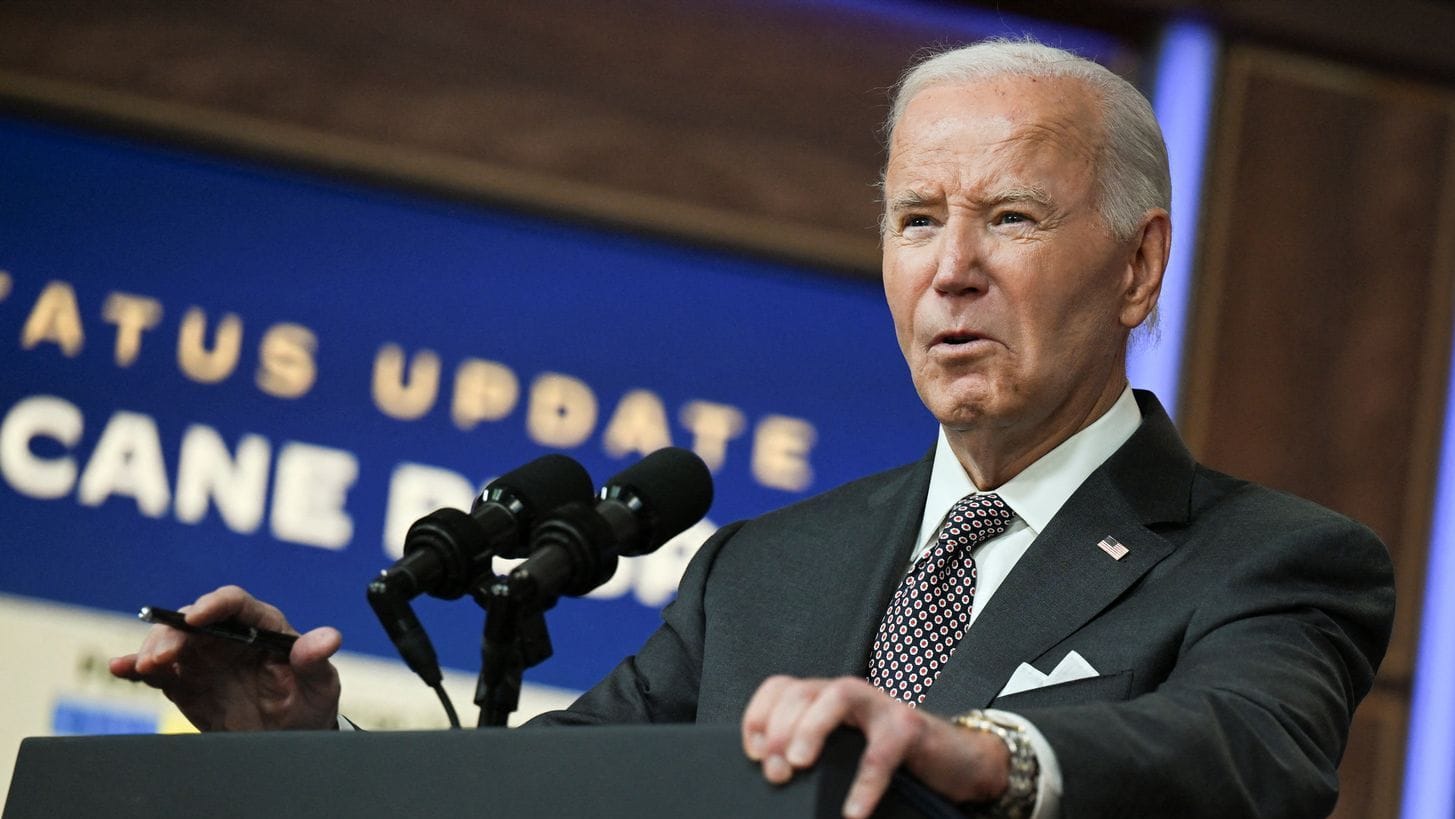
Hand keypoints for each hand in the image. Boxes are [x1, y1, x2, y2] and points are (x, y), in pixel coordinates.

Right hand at [109, 585, 342, 730]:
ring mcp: (204, 658)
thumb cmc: (309, 701)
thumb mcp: (320, 684)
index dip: (215, 604)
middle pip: (194, 621)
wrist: (289, 736)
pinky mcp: (185, 683)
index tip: (197, 616)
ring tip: (145, 668)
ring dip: (154, 650)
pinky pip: (158, 672)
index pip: (236, 604)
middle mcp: (229, 635)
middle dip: (174, 633)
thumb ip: (317, 660)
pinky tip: (121, 669)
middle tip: (163, 656)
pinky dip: (137, 668)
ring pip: (172, 642)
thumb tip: (328, 638)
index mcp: (263, 625)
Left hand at [741, 676, 1009, 818]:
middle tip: (774, 772)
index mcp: (826, 698)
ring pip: (837, 697)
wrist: (959, 760)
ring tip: (799, 764)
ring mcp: (880, 705)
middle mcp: (849, 694)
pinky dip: (865, 782)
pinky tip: (853, 811)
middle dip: (780, 729)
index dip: (759, 715)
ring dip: (811, 728)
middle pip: (802, 690)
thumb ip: (814, 754)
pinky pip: (882, 751)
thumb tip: (774, 777)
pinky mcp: (909, 727)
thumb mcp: (845, 752)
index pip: (781, 688)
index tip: (753, 753)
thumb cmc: (894, 758)